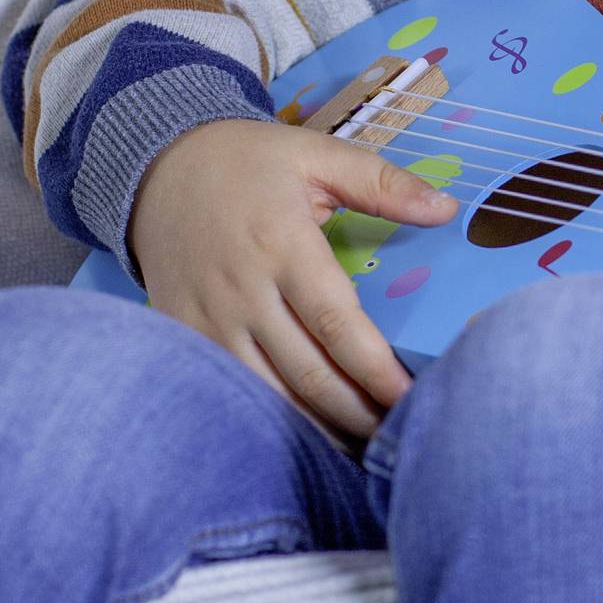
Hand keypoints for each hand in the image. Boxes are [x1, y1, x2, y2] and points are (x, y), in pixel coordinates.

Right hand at [126, 117, 459, 442]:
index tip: (410, 399)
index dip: (375, 370)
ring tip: (362, 446)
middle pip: (307, 372)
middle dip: (356, 413)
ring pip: (269, 393)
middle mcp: (244, 290)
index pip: (337, 324)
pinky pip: (232, 388)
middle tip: (398, 437)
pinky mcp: (184, 334)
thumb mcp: (315, 155)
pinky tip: (306, 436)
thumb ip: (382, 183)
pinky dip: (270, 418)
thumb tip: (448, 208)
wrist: (154, 168)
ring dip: (318, 427)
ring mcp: (209, 319)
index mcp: (283, 245)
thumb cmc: (246, 162)